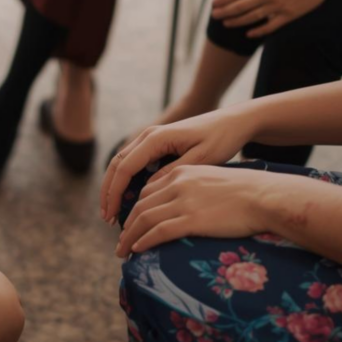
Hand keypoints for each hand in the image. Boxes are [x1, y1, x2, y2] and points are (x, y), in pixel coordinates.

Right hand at [101, 108, 257, 221]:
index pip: (125, 167)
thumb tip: (147, 191)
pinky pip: (135, 164)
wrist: (234, 121)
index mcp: (156, 138)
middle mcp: (149, 136)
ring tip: (113, 213)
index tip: (111, 216)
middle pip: (117, 165)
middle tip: (107, 219)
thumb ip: (173, 174)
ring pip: (122, 163)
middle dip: (108, 192)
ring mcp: (151, 139)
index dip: (114, 193)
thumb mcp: (201, 158)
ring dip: (115, 188)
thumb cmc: (222, 138)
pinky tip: (129, 200)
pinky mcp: (158, 145)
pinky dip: (127, 182)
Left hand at [115, 165, 278, 256]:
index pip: (147, 191)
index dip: (135, 209)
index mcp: (181, 173)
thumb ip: (193, 188)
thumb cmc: (246, 191)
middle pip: (141, 205)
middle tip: (120, 241)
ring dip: (129, 237)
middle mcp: (178, 184)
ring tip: (122, 252)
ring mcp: (184, 202)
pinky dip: (143, 241)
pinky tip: (137, 250)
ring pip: (144, 220)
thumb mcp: (212, 180)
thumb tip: (184, 206)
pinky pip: (158, 232)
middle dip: (126, 225)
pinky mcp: (192, 220)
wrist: (265, 196)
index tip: (131, 224)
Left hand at [210, 0, 338, 37]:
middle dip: (224, 12)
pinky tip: (249, 34)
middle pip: (239, 6)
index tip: (214, 4)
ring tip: (226, 24)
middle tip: (214, 16)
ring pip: (251, 17)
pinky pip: (270, 26)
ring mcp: (277, 5)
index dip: (223, 0)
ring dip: (236, 21)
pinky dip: (258, 31)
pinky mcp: (289, 14)